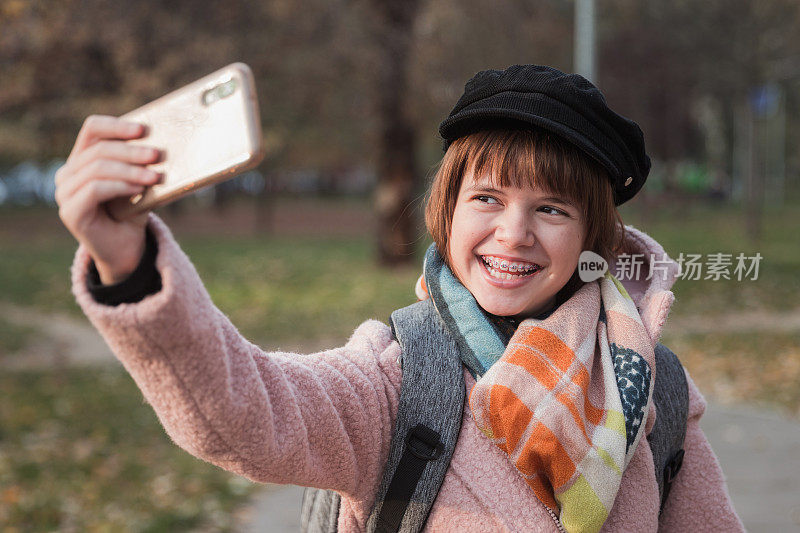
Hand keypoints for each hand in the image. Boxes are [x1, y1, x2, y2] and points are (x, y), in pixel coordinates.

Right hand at [55, 115, 162, 283]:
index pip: (92, 129)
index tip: (144, 129)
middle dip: (131, 151)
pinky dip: (120, 186)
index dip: (117, 125)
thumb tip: (160, 145)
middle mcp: (68, 174)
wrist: (126, 250)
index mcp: (82, 159)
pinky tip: (140, 189)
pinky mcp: (70, 212)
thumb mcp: (138, 182)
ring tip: (155, 175)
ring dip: (130, 170)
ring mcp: (65, 193)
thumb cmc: (132, 213)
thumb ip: (141, 164)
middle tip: (157, 154)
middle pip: (98, 149)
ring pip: (97, 168)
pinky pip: (95, 189)